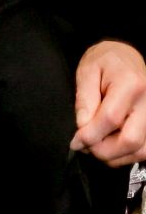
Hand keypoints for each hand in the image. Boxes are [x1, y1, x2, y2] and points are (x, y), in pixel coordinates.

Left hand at [71, 40, 145, 163]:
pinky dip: (127, 155)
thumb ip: (84, 101)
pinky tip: (112, 147)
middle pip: (130, 140)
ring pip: (141, 150)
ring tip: (98, 146)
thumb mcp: (86, 73)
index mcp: (131, 85)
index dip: (90, 136)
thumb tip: (82, 127)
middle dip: (103, 150)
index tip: (75, 142)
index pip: (111, 119)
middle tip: (86, 146)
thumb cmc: (104, 62)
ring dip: (115, 156)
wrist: (126, 56)